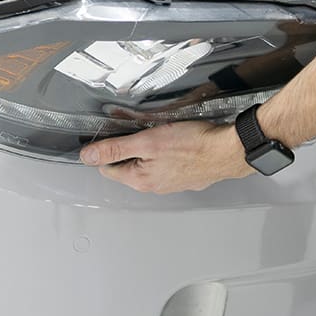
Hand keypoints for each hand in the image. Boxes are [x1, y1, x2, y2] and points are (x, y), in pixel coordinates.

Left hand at [79, 120, 255, 193]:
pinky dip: (166, 153)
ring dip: (149, 149)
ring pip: (148, 164)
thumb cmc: (192, 144)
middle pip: (127, 166)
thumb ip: (115, 149)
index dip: (107, 149)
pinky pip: (166, 164)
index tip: (116, 133)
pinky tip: (176, 142)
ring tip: (162, 133)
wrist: (228, 150)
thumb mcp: (146, 141)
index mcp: (139, 180)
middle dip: (130, 147)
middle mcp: (153, 186)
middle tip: (143, 129)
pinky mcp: (185, 176)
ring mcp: (171, 183)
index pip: (107, 168)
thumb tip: (87, 157)